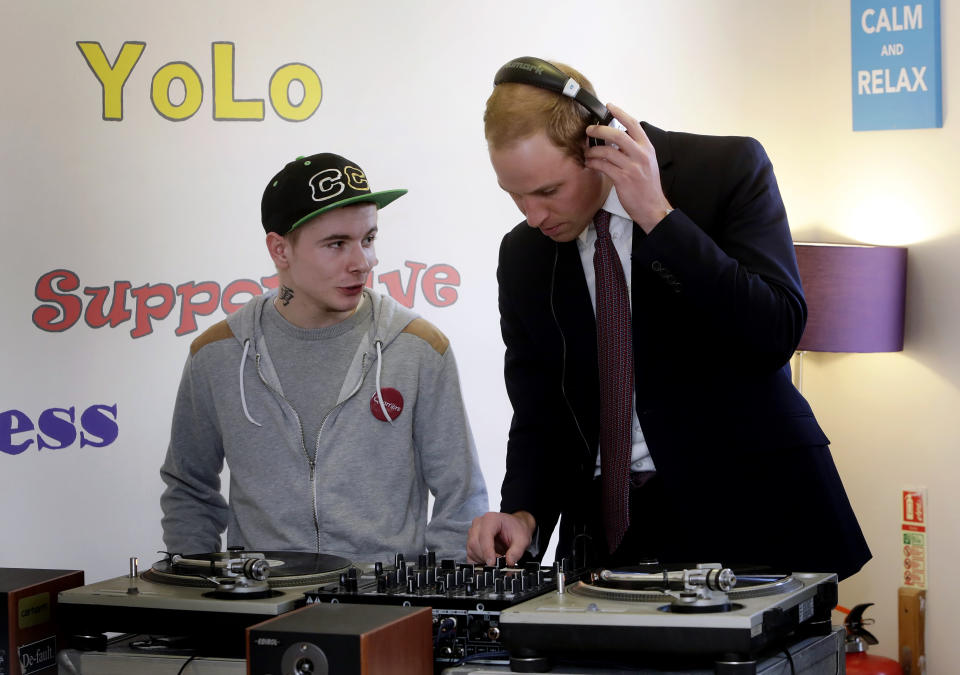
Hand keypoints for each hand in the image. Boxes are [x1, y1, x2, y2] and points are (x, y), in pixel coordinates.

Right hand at [466, 511, 535, 565]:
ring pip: (471, 550)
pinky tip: (488, 560)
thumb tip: (509, 562)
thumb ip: (516, 551)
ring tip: (496, 559)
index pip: (484, 535)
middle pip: (475, 543)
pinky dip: (478, 561)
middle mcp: (479, 524)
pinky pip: (470, 554)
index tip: (492, 563)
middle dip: (485, 557)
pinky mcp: (471, 541)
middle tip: (498, 563)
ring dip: (482, 559)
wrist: (514, 527)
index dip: (487, 551)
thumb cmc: (516, 529)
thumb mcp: (522, 539)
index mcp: (491, 519)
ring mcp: (473, 532)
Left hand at [584, 103, 672, 232]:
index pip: (633, 124)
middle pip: (617, 134)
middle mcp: (641, 154)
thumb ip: (635, 150)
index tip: (609, 106)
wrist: (652, 207)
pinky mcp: (623, 179)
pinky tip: (589, 163)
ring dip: (593, 150)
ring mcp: (632, 167)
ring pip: (607, 151)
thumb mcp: (647, 163)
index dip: (620, 113)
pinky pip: (603, 166)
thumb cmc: (647, 186)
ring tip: (587, 152)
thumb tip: (616, 139)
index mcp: (647, 148)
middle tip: (589, 130)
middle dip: (599, 130)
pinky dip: (593, 163)